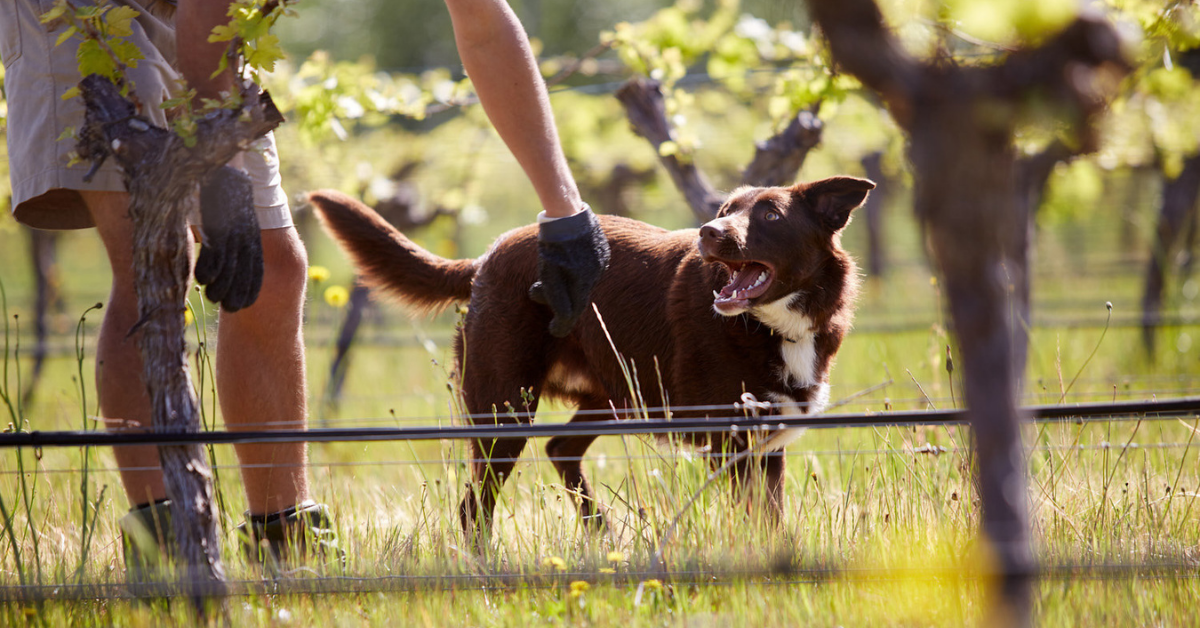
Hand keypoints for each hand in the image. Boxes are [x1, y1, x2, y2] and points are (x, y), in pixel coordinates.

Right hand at [194, 166, 263, 311]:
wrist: (219, 153)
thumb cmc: (218, 182)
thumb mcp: (223, 211)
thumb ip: (220, 231)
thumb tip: (211, 250)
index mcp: (248, 226)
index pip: (254, 261)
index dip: (250, 283)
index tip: (244, 304)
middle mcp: (244, 225)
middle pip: (246, 264)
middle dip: (239, 289)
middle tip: (232, 310)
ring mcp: (233, 219)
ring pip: (232, 258)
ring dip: (223, 282)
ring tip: (215, 299)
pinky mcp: (220, 212)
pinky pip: (216, 242)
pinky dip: (210, 263)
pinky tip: (202, 279)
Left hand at [529, 206, 609, 336]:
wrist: (565, 212)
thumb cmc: (552, 244)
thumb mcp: (548, 272)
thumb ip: (553, 296)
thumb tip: (562, 318)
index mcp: (583, 282)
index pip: (573, 312)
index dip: (562, 324)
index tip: (554, 329)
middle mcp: (597, 274)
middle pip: (578, 295)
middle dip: (562, 298)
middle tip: (541, 289)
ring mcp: (602, 260)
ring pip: (584, 280)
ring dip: (569, 280)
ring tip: (553, 266)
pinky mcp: (603, 249)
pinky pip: (590, 266)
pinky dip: (577, 268)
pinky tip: (567, 256)